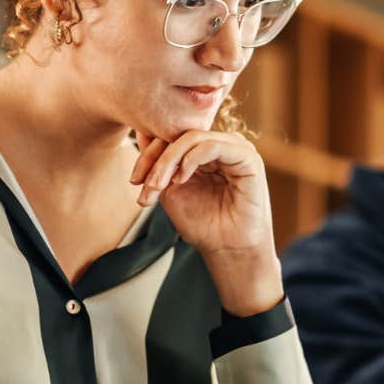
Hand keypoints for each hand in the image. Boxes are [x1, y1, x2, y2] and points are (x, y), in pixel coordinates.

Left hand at [130, 130, 281, 315]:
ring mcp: (236, 149)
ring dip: (169, 160)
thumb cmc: (203, 224)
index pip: (173, 136)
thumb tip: (140, 134)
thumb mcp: (170, 190)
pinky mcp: (248, 158)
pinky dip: (191, 159)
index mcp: (205, 151)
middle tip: (144, 184)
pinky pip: (212, 146)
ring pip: (193, 137)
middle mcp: (222, 145)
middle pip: (180, 134)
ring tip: (159, 185)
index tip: (135, 181)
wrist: (227, 249)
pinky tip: (181, 179)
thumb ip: (159, 165)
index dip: (149, 154)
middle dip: (156, 158)